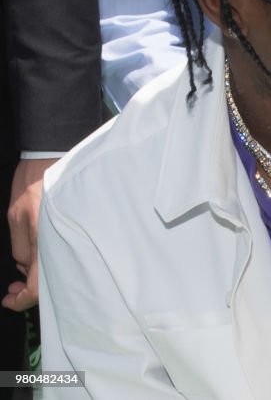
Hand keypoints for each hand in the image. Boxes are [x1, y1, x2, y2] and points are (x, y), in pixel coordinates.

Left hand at [4, 158, 54, 310]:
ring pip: (56, 268)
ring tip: (21, 274)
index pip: (36, 287)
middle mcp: (61, 242)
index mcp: (44, 243)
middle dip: (29, 291)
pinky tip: (36, 258)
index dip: (21, 300)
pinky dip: (47, 262)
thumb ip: (21, 247)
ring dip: (38, 275)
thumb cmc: (34, 184)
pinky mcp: (73, 229)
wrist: (54, 160)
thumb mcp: (16, 217)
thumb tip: (25, 267)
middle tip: (12, 291)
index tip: (8, 300)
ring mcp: (69, 236)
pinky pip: (61, 254)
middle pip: (49, 282)